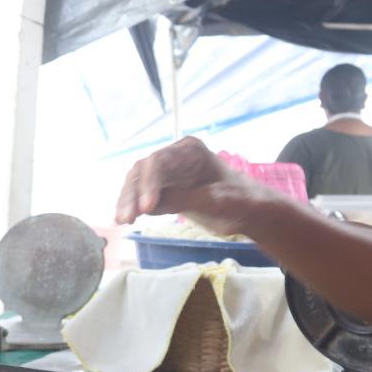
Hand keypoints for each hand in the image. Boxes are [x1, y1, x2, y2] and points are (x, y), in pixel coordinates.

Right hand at [114, 137, 258, 234]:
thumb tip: (148, 206)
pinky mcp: (164, 190)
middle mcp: (173, 157)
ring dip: (128, 201)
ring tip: (122, 221)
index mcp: (189, 150)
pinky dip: (133, 206)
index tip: (145, 208)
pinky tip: (124, 219)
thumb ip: (184, 200)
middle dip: (133, 194)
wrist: (250, 211)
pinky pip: (142, 196)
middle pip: (143, 171)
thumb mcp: (216, 201)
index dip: (149, 184)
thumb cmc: (240, 201)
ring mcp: (167, 173)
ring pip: (138, 183)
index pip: (160, 162)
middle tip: (126, 218)